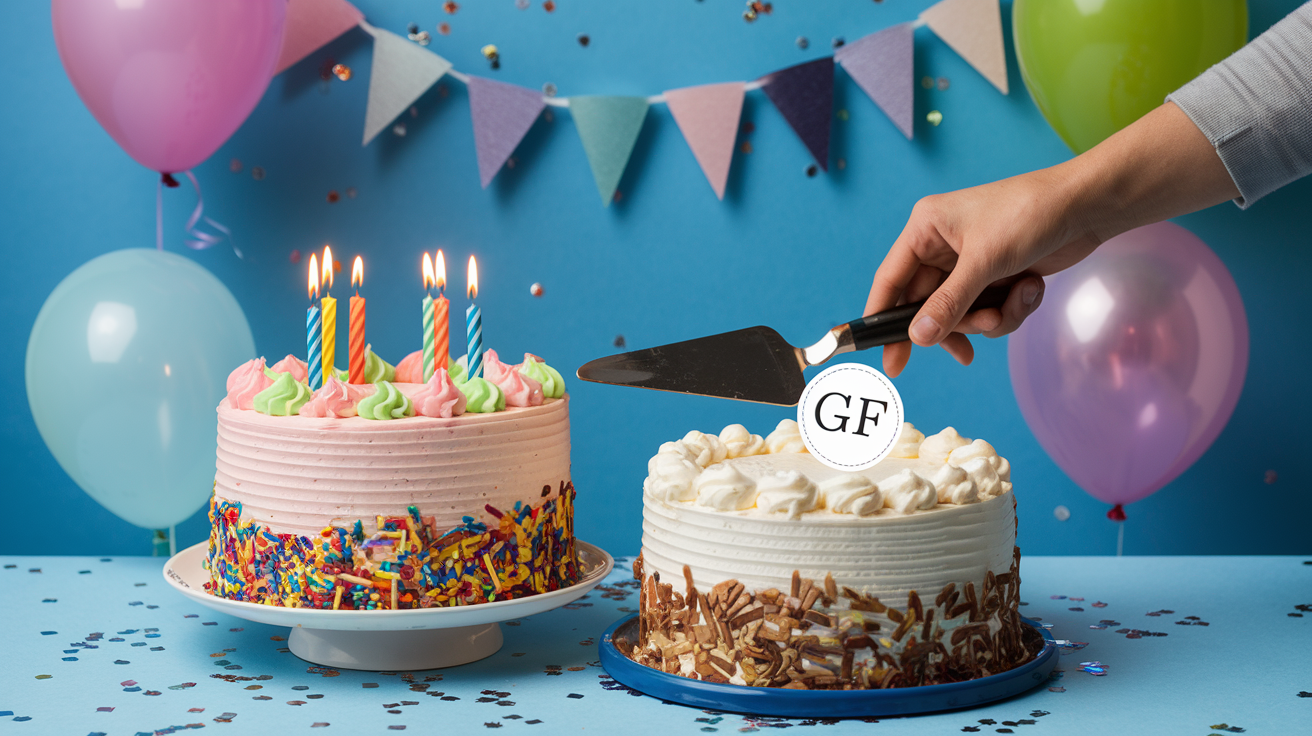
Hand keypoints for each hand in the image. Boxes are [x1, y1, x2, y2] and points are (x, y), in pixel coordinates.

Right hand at [865, 167, 1100, 376]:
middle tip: (964, 353)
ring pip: (961, 314)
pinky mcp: (996, 276)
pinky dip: (1009, 309)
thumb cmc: (1030, 215)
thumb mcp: (984, 262)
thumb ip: (948, 303)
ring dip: (988, 318)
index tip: (885, 357)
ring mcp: (970, 263)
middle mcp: (942, 246)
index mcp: (925, 229)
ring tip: (1011, 305)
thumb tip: (917, 338)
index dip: (882, 319)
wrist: (1088, 206)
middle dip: (955, 325)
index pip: (890, 280)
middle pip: (927, 305)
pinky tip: (1030, 289)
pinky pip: (988, 310)